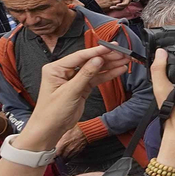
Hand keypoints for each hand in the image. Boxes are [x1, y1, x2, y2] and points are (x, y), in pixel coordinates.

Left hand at [17, 46, 131, 150]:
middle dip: (106, 57)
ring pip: (95, 69)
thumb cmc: (52, 112)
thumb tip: (98, 60)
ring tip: (124, 60)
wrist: (50, 129)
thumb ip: (85, 75)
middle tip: (122, 53)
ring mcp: (74, 79)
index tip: (110, 47)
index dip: (96, 51)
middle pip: (89, 61)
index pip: (79, 56)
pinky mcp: (81, 87)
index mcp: (56, 69)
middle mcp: (64, 72)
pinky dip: (107, 75)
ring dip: (110, 65)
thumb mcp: (70, 92)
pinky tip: (118, 70)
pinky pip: (96, 78)